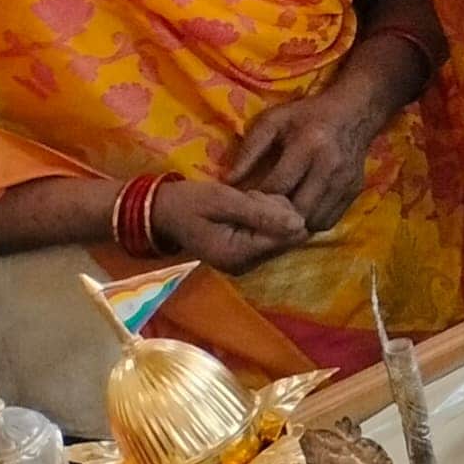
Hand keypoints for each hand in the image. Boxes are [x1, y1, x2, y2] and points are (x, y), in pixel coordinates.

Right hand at [149, 178, 311, 274]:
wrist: (163, 212)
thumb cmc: (189, 203)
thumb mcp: (223, 201)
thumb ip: (262, 214)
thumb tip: (300, 224)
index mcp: (239, 255)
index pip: (288, 236)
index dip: (280, 211)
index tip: (253, 198)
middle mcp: (247, 265)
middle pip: (289, 236)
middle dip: (275, 212)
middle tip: (245, 199)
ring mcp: (248, 262)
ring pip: (283, 233)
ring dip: (269, 212)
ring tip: (241, 203)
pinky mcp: (248, 255)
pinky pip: (272, 234)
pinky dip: (263, 218)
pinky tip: (243, 210)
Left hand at [225, 87, 388, 232]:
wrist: (354, 112)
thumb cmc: (307, 116)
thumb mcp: (272, 122)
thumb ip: (249, 150)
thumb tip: (229, 181)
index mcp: (308, 146)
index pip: (278, 185)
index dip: (257, 198)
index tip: (245, 200)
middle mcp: (329, 167)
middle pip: (298, 208)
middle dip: (276, 216)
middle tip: (262, 215)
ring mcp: (345, 182)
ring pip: (315, 220)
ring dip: (294, 223)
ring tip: (280, 216)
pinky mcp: (355, 191)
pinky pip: (330, 220)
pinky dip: (312, 222)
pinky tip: (300, 212)